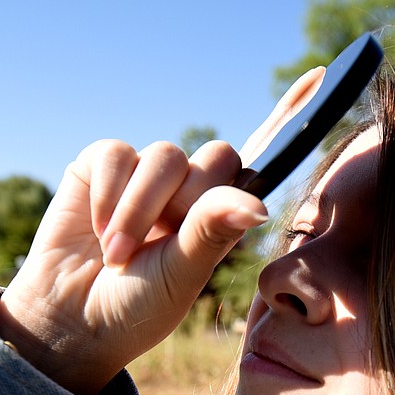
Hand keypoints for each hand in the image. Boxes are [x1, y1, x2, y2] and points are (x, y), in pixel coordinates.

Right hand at [0, 66, 328, 394]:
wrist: (75, 319)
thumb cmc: (138, 305)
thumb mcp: (183, 274)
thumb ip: (212, 231)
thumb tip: (259, 205)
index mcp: (225, 212)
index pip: (264, 156)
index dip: (289, 116)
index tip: (319, 76)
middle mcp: (193, 186)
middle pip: (216, 156)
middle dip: (192, 202)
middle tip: (164, 245)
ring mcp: (150, 173)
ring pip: (165, 156)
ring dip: (143, 210)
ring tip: (121, 253)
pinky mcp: (104, 164)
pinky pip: (118, 153)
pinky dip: (111, 197)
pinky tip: (100, 232)